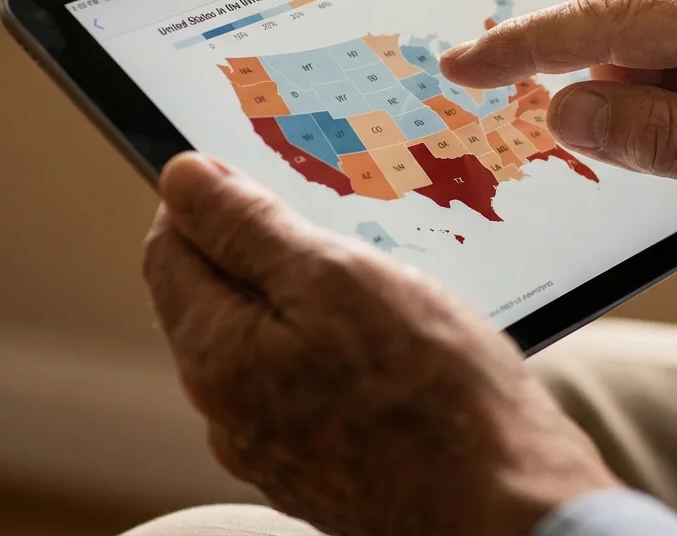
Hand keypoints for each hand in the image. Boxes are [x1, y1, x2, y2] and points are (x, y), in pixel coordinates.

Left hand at [142, 153, 618, 535]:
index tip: (259, 174)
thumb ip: (247, 228)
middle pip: (216, 301)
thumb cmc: (434, 389)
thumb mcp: (336, 277)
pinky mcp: (323, 470)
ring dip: (304, 305)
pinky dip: (334, 355)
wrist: (507, 502)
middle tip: (337, 230)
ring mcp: (276, 451)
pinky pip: (307, 391)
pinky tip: (393, 351)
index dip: (207, 199)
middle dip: (261, 254)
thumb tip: (182, 179)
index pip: (169, 252)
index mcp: (218, 359)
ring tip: (378, 292)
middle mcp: (230, 416)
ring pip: (267, 346)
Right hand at [440, 0, 676, 272]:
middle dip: (586, 70)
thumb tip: (567, 108)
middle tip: (595, 145)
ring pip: (651, 15)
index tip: (461, 64)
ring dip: (636, 78)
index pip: (605, 18)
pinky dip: (671, 73)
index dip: (522, 46)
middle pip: (620, 5)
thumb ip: (662, 139)